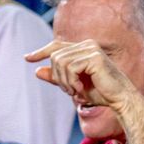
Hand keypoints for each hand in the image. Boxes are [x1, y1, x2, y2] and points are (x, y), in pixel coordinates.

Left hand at [26, 38, 143, 112]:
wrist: (117, 98)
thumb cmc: (97, 91)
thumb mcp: (71, 84)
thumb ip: (56, 77)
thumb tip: (37, 71)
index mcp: (82, 48)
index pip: (57, 46)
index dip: (41, 52)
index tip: (26, 58)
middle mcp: (87, 44)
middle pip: (55, 57)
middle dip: (57, 77)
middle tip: (69, 90)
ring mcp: (92, 49)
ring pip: (60, 62)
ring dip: (64, 81)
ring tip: (74, 91)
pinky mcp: (94, 57)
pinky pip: (70, 68)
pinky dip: (71, 82)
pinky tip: (79, 89)